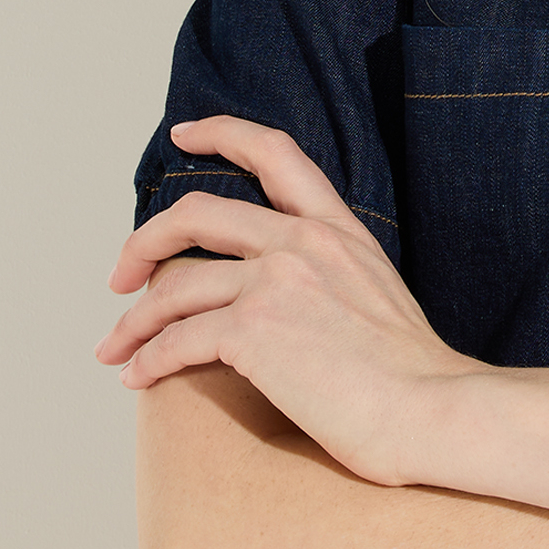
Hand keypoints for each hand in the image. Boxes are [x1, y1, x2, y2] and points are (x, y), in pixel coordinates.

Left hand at [97, 117, 470, 483]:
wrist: (434, 413)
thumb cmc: (414, 380)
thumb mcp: (378, 298)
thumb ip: (331, 278)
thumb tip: (284, 303)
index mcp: (338, 231)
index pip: (274, 153)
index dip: (220, 134)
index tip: (183, 137)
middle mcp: (304, 242)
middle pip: (196, 213)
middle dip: (143, 242)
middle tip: (120, 275)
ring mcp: (277, 281)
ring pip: (173, 285)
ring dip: (132, 321)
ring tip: (115, 349)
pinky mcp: (254, 330)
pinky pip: (176, 340)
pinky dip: (147, 360)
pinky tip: (137, 378)